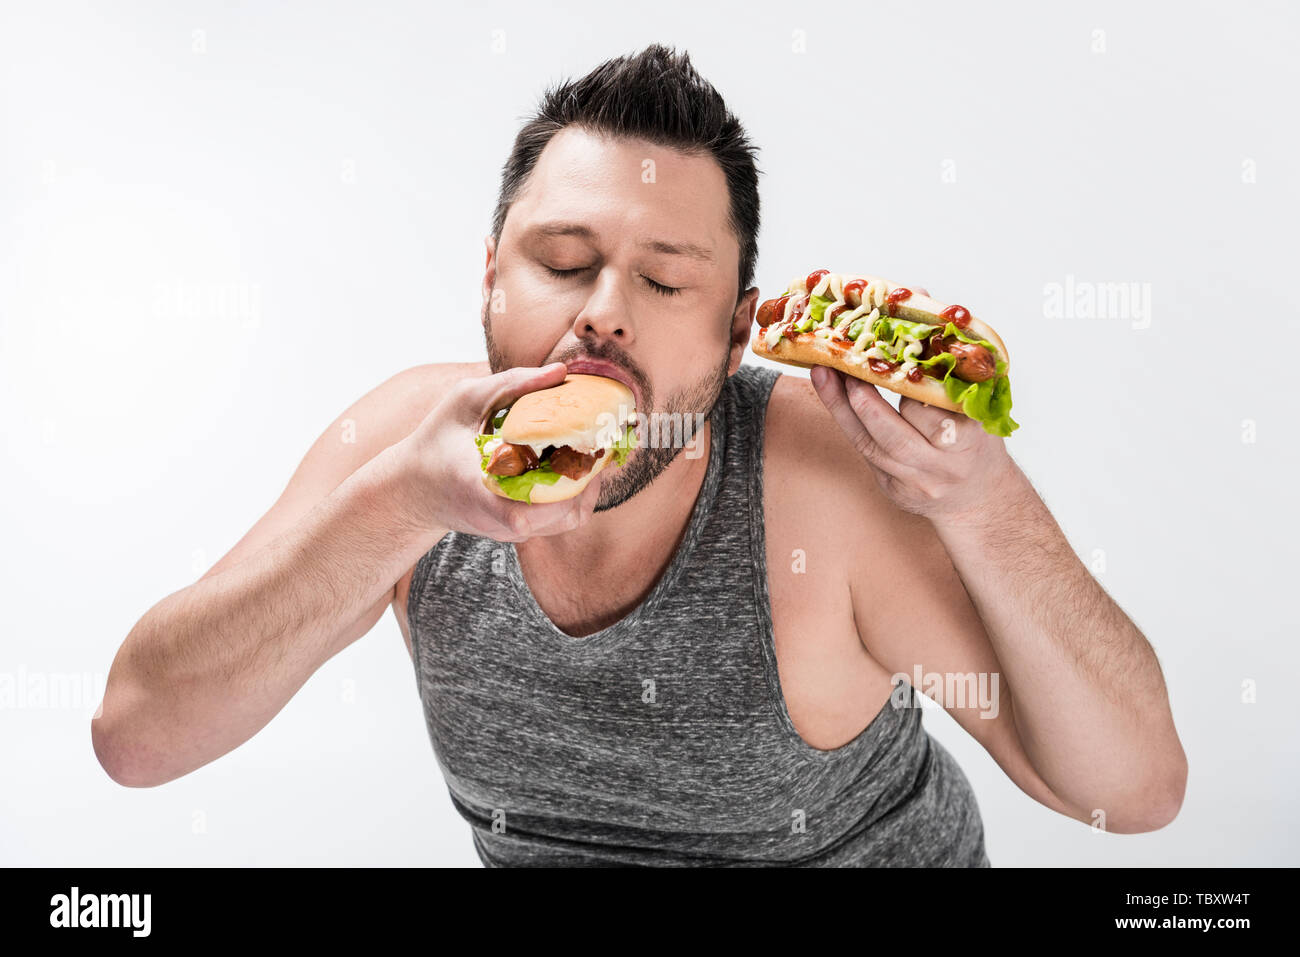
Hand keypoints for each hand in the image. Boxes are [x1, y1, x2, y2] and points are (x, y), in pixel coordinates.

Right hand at [396, 362, 601, 541]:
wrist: (413, 490)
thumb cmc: (436, 440)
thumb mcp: (464, 399)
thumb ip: (512, 383)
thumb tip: (562, 371)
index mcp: (480, 491)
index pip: (527, 510)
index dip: (566, 483)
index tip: (585, 446)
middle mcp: (501, 520)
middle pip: (565, 514)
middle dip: (591, 474)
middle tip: (601, 436)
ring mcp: (513, 530)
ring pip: (571, 518)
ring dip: (589, 483)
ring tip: (592, 446)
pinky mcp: (522, 530)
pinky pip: (561, 517)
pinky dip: (576, 489)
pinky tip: (575, 459)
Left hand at [808, 284, 1019, 527]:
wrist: (977, 496)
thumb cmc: (977, 437)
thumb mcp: (979, 401)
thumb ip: (950, 354)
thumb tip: (918, 294)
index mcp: (969, 440)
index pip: (935, 413)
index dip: (910, 386)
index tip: (891, 356)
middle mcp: (940, 465)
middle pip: (896, 434)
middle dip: (865, 398)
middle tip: (842, 363)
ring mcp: (914, 481)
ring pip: (871, 444)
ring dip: (842, 406)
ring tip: (823, 372)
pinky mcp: (891, 488)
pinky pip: (863, 453)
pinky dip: (844, 421)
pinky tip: (830, 393)